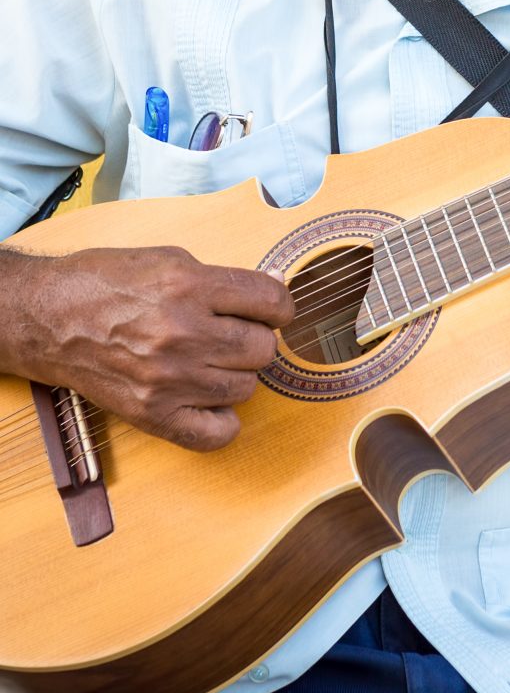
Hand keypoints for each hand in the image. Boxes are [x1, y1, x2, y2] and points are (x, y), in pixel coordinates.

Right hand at [13, 247, 293, 450]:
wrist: (46, 318)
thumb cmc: (108, 282)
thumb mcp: (171, 259)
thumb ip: (227, 278)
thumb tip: (278, 287)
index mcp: (189, 287)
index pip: (271, 302)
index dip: (280, 305)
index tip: (271, 309)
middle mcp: (181, 334)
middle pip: (263, 348)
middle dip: (256, 338)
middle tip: (233, 333)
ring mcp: (167, 378)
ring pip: (246, 386)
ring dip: (237, 373)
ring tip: (212, 359)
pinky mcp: (151, 413)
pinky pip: (216, 433)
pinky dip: (223, 420)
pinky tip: (210, 398)